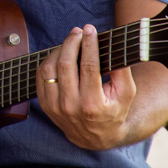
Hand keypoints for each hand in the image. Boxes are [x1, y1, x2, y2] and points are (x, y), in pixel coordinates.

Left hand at [36, 24, 136, 149]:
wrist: (95, 137)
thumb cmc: (113, 110)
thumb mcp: (126, 94)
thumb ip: (123, 71)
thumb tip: (115, 46)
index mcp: (92, 104)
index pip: (88, 67)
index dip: (89, 45)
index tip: (90, 29)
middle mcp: (70, 106)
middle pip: (65, 64)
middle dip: (72, 42)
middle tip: (78, 32)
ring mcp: (54, 107)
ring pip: (49, 68)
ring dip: (59, 50)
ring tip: (70, 42)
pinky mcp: (45, 105)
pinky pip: (41, 76)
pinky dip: (49, 61)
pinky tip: (60, 55)